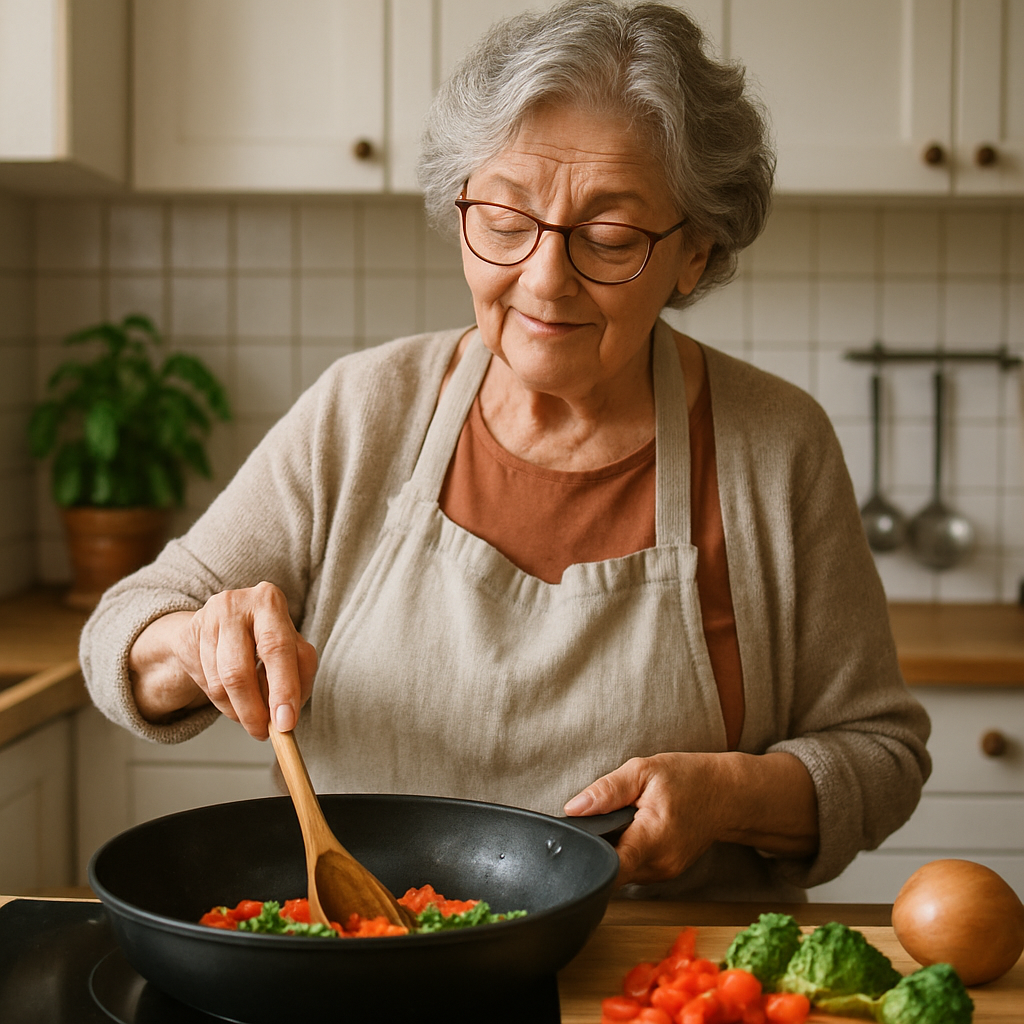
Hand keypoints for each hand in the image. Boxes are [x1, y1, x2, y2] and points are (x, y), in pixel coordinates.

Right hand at [130, 581, 317, 739]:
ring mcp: (206, 620)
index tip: (286, 723)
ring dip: (238, 710)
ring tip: (253, 714)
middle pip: (238, 671)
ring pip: (219, 684)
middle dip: (253, 710)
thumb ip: (299, 676)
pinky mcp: (187, 637)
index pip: (277, 649)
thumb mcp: (292, 648)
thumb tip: (287, 715)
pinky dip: (223, 702)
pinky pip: (204, 685)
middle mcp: (235, 605)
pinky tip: (234, 697)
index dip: (283, 689)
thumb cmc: (266, 638)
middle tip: (264, 733)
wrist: (221, 623)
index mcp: (269, 601)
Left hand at [563, 751, 818, 886]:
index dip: (586, 861)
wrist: (728, 795)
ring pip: (620, 870)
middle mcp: (659, 865)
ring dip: (612, 848)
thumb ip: (607, 791)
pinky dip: (626, 851)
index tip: (572, 848)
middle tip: (597, 819)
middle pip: (609, 868)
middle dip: (596, 847)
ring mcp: (663, 874)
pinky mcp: (663, 874)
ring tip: (619, 821)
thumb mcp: (645, 771)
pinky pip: (633, 868)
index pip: (611, 869)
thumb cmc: (689, 779)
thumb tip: (573, 808)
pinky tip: (631, 830)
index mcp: (652, 838)